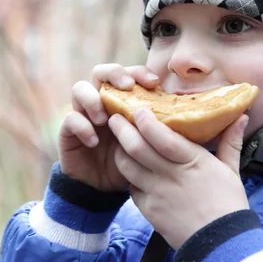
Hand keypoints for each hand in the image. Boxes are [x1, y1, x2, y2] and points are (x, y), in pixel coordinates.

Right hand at [58, 64, 159, 192]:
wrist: (103, 189)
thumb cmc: (130, 162)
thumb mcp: (149, 144)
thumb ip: (163, 126)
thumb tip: (195, 114)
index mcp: (120, 99)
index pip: (127, 74)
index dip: (138, 72)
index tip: (154, 83)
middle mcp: (99, 101)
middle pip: (100, 72)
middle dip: (114, 74)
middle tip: (127, 87)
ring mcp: (82, 114)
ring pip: (79, 89)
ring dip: (93, 100)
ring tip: (105, 119)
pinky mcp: (67, 131)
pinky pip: (70, 120)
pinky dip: (82, 127)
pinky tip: (95, 141)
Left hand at [108, 107, 249, 248]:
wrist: (221, 243)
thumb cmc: (228, 204)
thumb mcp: (231, 170)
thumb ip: (230, 141)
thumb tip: (240, 115)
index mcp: (192, 161)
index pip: (162, 138)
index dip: (146, 122)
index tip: (138, 110)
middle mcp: (171, 176)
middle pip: (137, 149)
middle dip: (122, 130)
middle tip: (115, 118)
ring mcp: (157, 194)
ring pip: (127, 167)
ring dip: (120, 152)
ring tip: (119, 142)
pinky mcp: (149, 210)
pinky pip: (131, 189)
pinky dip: (129, 177)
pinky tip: (132, 170)